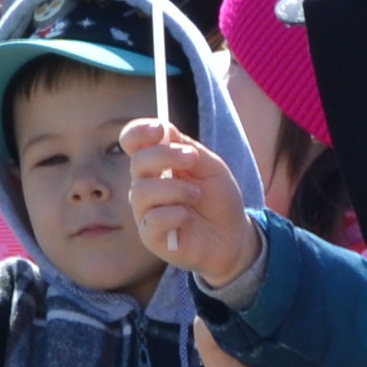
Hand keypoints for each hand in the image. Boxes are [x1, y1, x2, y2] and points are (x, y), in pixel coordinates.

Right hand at [127, 119, 257, 294]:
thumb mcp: (210, 167)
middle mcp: (146, 185)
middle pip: (138, 162)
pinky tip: (189, 218)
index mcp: (157, 164)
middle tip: (192, 159)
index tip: (159, 129)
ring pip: (141, 191)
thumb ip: (188, 148)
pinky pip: (152, 219)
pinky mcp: (150, 236)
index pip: (133, 142)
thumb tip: (164, 130)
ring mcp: (145, 211)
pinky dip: (175, 214)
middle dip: (166, 155)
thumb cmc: (218, 199)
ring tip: (196, 195)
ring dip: (174, 188)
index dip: (139, 132)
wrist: (233, 236)